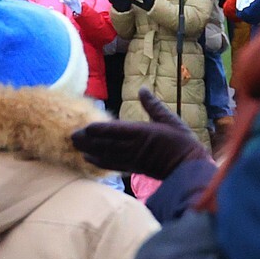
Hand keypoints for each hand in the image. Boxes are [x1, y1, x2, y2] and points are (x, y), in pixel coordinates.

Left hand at [70, 86, 213, 177]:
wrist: (188, 169)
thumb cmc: (182, 142)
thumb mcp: (170, 119)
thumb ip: (153, 106)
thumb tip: (141, 89)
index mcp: (144, 133)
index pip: (118, 131)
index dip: (101, 130)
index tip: (86, 127)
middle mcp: (135, 148)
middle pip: (107, 144)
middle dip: (88, 141)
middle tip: (71, 136)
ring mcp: (133, 160)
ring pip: (107, 155)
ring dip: (89, 151)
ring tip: (74, 146)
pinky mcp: (134, 169)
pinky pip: (113, 165)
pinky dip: (99, 163)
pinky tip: (89, 160)